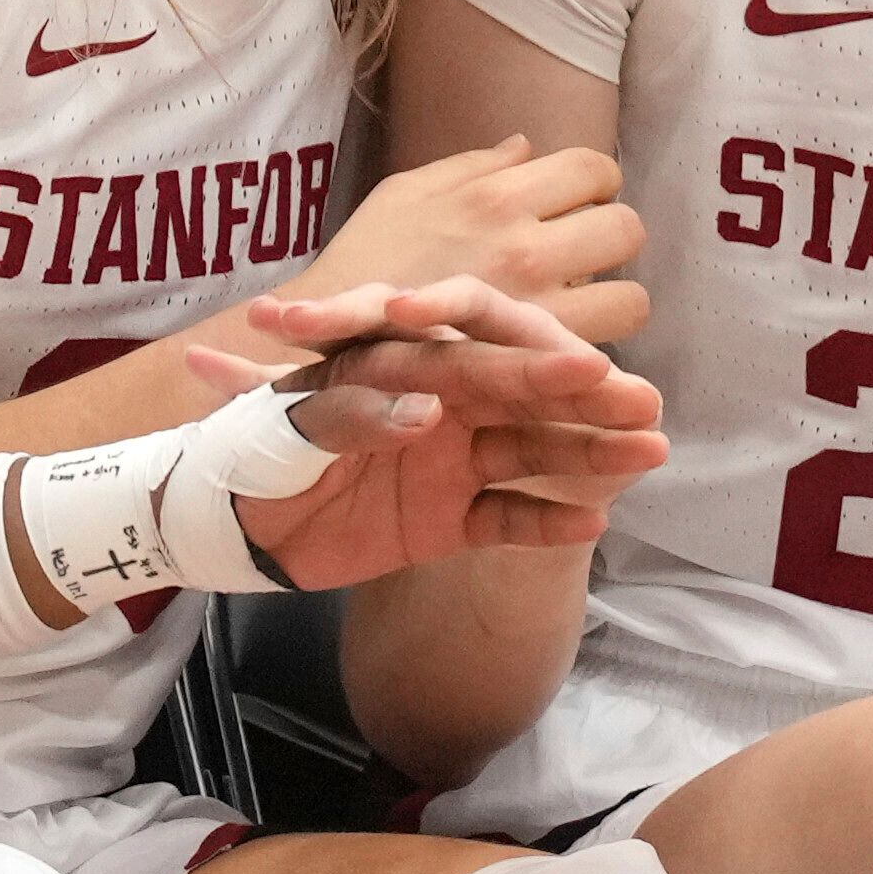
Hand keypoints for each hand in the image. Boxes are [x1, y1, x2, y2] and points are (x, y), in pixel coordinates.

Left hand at [184, 277, 670, 587]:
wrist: (222, 532)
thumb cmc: (244, 455)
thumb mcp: (282, 425)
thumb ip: (349, 410)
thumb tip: (424, 408)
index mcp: (401, 362)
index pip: (473, 341)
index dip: (527, 352)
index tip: (578, 359)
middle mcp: (440, 401)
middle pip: (524, 389)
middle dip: (585, 394)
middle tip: (641, 399)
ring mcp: (451, 459)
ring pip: (533, 450)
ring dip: (589, 451)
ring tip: (651, 453)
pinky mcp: (448, 518)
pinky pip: (507, 517)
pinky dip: (545, 522)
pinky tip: (593, 522)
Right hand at [285, 139, 649, 347]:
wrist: (319, 350)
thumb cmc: (361, 265)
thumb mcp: (404, 195)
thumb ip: (473, 167)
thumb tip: (526, 146)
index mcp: (494, 197)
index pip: (593, 169)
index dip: (595, 184)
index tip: (579, 201)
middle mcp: (523, 250)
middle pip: (626, 230)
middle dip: (612, 238)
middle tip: (584, 254)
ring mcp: (532, 314)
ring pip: (630, 301)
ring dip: (613, 302)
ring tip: (581, 305)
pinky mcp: (530, 371)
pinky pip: (599, 356)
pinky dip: (592, 353)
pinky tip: (566, 351)